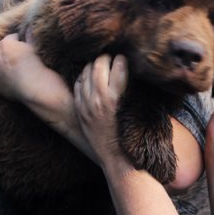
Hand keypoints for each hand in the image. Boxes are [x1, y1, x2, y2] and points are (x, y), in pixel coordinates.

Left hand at [0, 34, 69, 112]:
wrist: (35, 88)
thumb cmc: (37, 67)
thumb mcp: (35, 48)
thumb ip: (29, 37)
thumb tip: (29, 27)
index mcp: (6, 43)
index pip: (12, 38)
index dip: (19, 41)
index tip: (25, 46)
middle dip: (5, 49)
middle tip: (16, 55)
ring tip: (9, 65)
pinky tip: (3, 75)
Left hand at [74, 54, 129, 168]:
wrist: (115, 156)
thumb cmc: (131, 134)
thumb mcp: (135, 110)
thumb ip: (132, 91)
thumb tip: (133, 72)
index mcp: (117, 98)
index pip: (119, 66)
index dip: (123, 59)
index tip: (125, 58)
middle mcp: (100, 98)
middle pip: (99, 65)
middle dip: (106, 58)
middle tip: (111, 58)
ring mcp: (87, 104)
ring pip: (86, 72)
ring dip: (93, 65)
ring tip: (100, 64)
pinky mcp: (80, 109)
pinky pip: (78, 85)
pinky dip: (83, 78)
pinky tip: (89, 77)